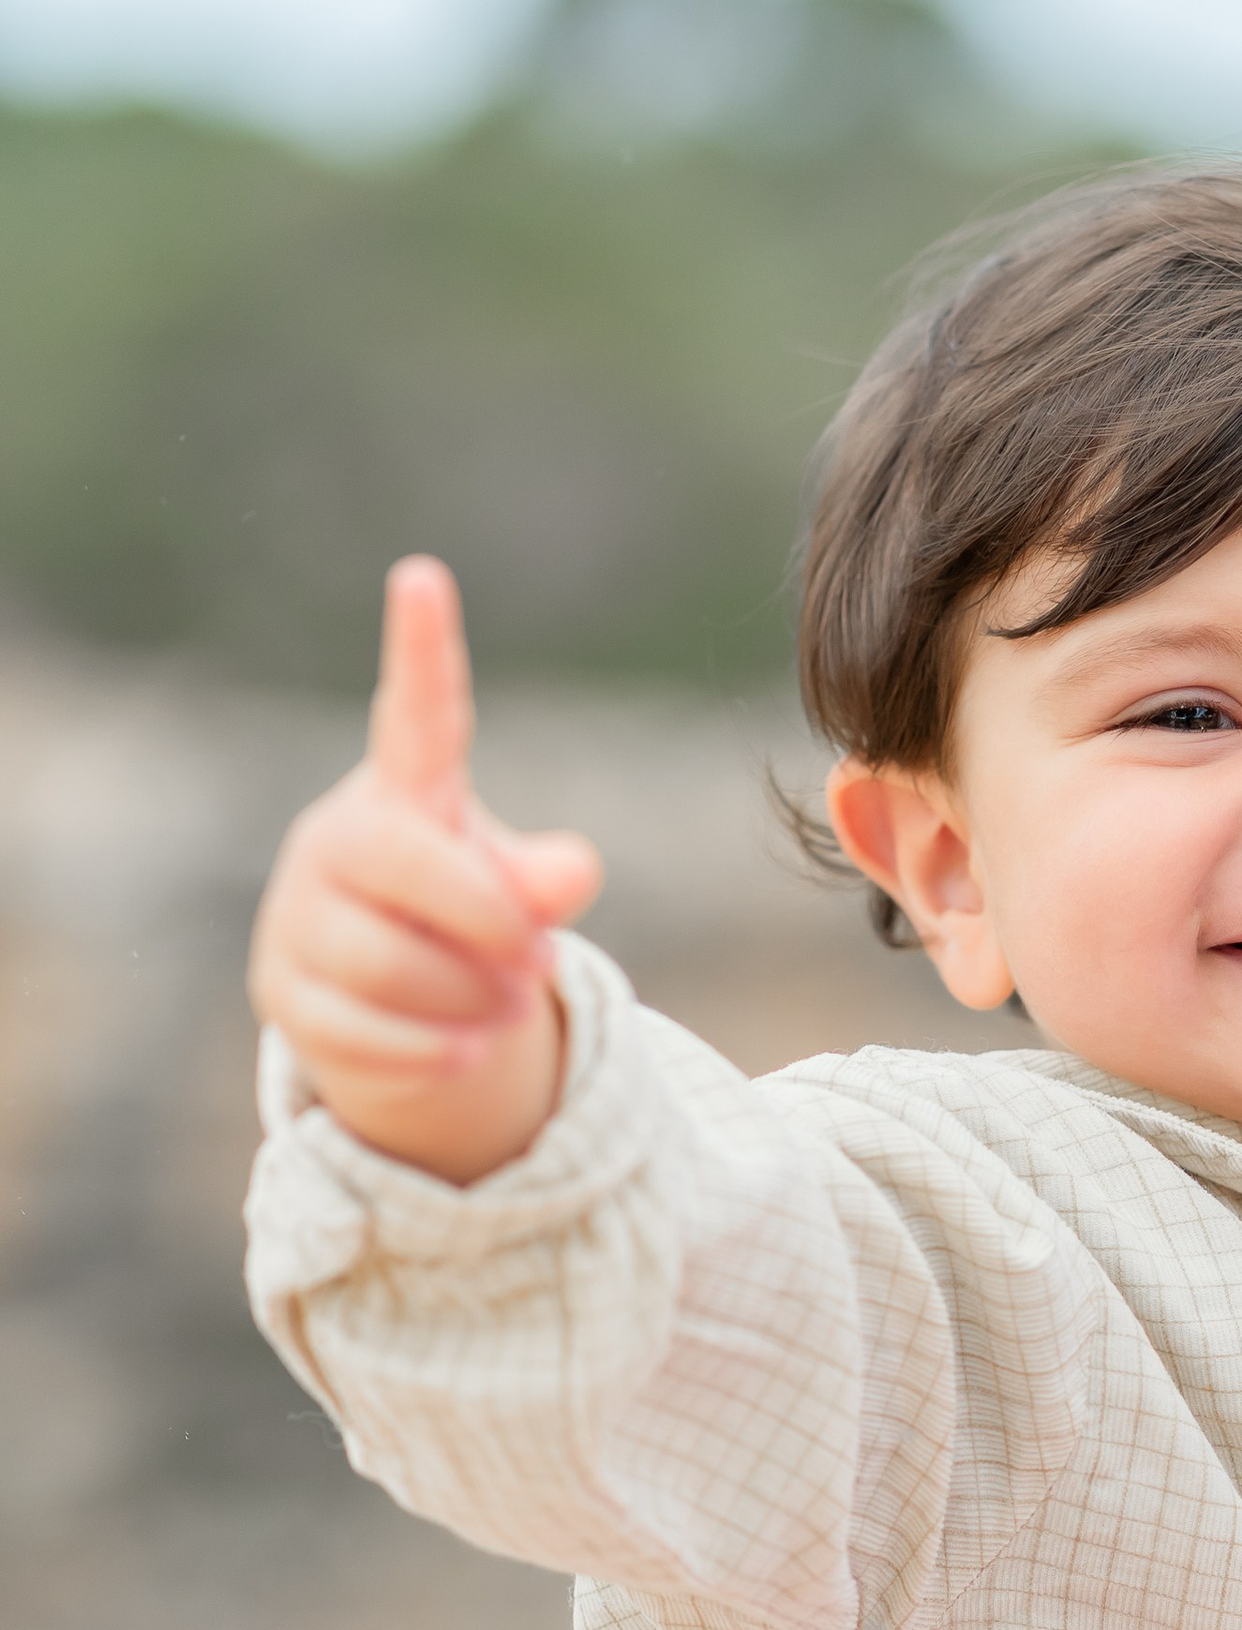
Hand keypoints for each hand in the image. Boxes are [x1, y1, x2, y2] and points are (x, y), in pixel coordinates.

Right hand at [248, 557, 602, 1182]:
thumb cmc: (458, 913)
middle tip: (541, 964)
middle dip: (490, 928)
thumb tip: (572, 875)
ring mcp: (297, 914)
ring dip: (471, 1001)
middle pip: (412, 874)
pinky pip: (361, 1031)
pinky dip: (429, 1053)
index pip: (417, 713)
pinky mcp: (282, 992)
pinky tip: (463, 1052)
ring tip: (506, 1009)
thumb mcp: (512, 887)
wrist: (387, 997)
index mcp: (406, 790)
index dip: (422, 650)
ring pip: (391, 966)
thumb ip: (544, 878)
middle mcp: (338, 838)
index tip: (423, 576)